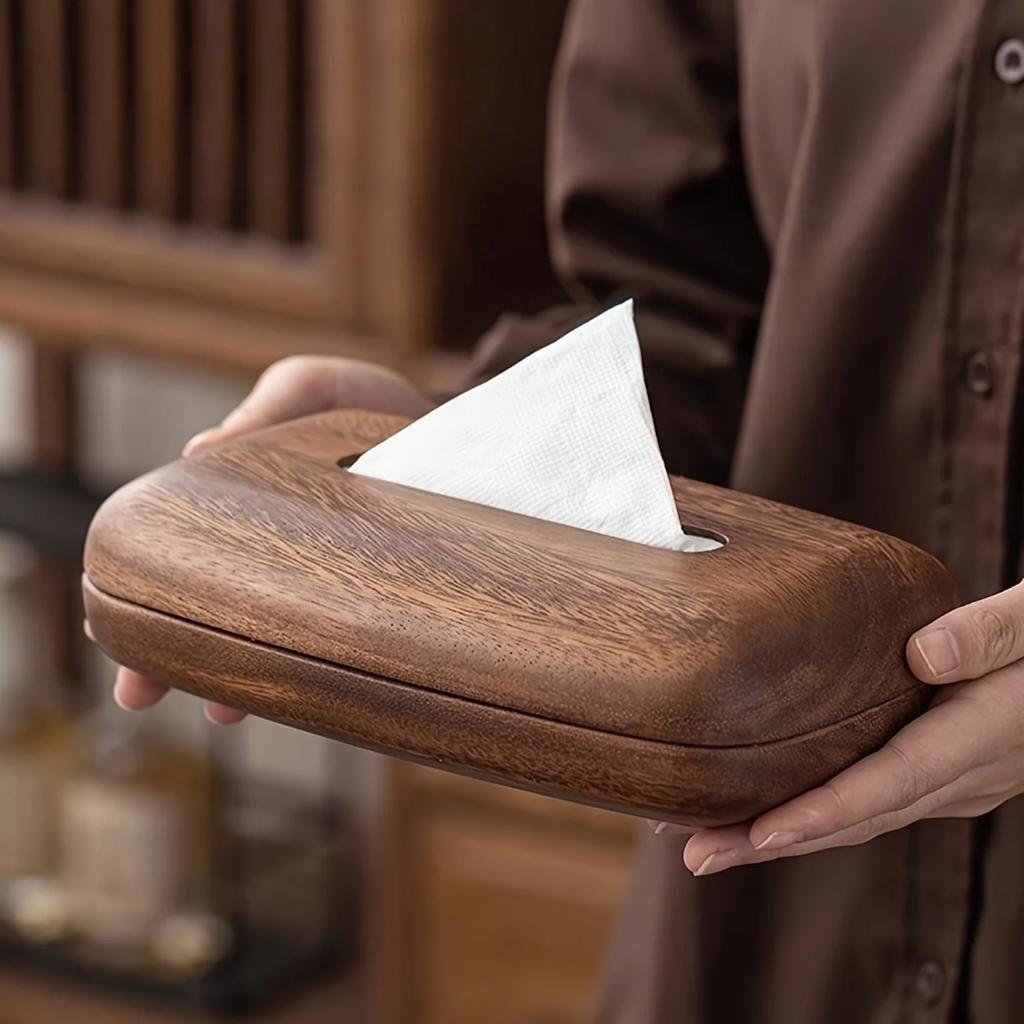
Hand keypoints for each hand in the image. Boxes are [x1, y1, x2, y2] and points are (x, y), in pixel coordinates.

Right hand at [97, 355, 434, 724]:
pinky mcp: (373, 614)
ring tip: (217, 709)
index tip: (106, 627)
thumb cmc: (381, 411)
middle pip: (206, 607)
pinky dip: (307, 676)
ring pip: (262, 640)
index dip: (137, 589)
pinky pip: (330, 652)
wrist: (473, 441)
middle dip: (165, 651)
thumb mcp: (322, 391)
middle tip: (136, 693)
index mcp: (249, 502)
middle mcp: (278, 556)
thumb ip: (272, 408)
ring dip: (231, 674)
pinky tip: (299, 703)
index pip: (178, 553)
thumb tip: (200, 451)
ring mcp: (324, 590)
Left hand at [651, 582, 1023, 875]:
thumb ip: (987, 635)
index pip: (889, 784)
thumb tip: (921, 654)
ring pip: (857, 818)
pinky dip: (812, 813)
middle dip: (772, 841)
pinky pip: (867, 801)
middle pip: (856, 819)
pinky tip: (764, 810)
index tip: (759, 833)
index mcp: (980, 738)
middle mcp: (963, 776)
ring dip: (781, 834)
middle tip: (697, 853)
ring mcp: (952, 782)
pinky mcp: (940, 771)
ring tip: (706, 838)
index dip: (822, 813)